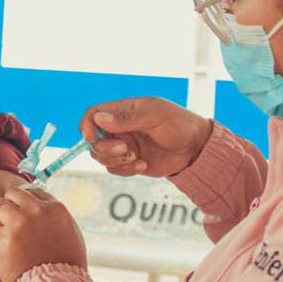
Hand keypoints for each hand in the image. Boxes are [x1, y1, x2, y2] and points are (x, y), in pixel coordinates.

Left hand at [0, 185, 87, 281]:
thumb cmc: (67, 263)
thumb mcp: (70, 232)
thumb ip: (53, 216)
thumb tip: (38, 205)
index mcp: (55, 208)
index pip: (33, 191)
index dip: (26, 200)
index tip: (23, 208)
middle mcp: (35, 212)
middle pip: (12, 193)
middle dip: (9, 203)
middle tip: (10, 216)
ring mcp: (17, 225)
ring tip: (7, 233)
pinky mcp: (3, 242)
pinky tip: (10, 254)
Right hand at [80, 97, 212, 177]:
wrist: (195, 148)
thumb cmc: (178, 123)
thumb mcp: (154, 115)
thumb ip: (126, 118)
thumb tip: (99, 118)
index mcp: (123, 111)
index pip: (93, 114)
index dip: (86, 125)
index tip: (89, 137)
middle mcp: (119, 128)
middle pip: (94, 140)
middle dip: (104, 148)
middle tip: (124, 149)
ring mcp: (124, 146)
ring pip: (101, 157)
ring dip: (114, 161)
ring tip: (136, 158)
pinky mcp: (130, 162)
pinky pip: (115, 170)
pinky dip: (126, 170)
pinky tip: (143, 165)